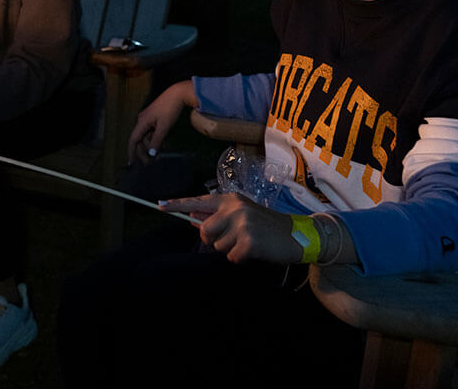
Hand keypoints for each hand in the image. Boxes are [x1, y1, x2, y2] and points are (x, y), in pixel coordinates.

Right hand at [127, 80, 196, 165]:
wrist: (178, 94)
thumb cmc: (170, 109)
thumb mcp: (164, 127)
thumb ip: (157, 141)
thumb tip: (150, 154)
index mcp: (142, 122)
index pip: (133, 140)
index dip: (131, 152)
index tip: (132, 163)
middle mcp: (142, 120)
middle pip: (139, 140)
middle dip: (144, 152)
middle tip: (150, 163)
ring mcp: (148, 119)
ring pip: (147, 137)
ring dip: (151, 147)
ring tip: (158, 157)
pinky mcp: (155, 118)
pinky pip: (152, 132)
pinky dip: (156, 140)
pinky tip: (162, 147)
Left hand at [159, 193, 299, 264]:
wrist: (297, 235)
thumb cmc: (266, 226)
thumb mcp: (243, 213)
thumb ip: (219, 215)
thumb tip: (192, 217)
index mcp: (230, 199)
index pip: (198, 201)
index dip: (177, 205)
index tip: (159, 205)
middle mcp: (234, 208)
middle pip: (204, 231)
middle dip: (215, 240)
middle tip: (235, 238)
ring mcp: (242, 224)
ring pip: (218, 246)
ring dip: (231, 250)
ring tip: (249, 242)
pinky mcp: (249, 241)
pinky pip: (231, 257)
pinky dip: (241, 259)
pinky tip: (255, 251)